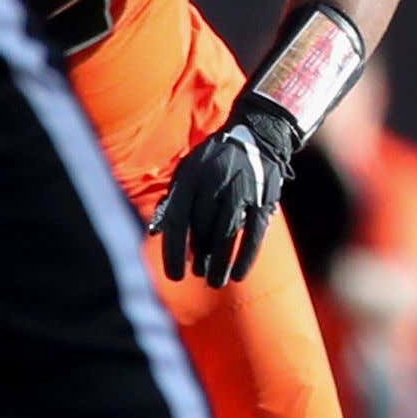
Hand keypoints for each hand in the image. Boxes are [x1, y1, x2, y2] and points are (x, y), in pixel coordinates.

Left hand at [152, 101, 299, 286]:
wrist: (257, 136)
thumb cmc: (214, 159)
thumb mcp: (188, 170)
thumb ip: (172, 200)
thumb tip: (154, 232)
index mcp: (190, 177)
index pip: (176, 220)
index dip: (173, 251)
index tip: (174, 276)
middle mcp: (213, 183)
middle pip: (201, 230)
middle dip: (199, 257)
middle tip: (198, 273)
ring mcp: (239, 190)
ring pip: (225, 236)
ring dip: (219, 263)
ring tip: (214, 281)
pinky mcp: (262, 199)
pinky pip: (252, 234)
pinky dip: (244, 257)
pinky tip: (238, 274)